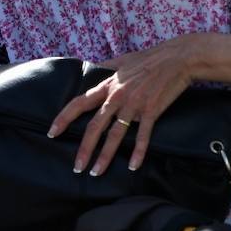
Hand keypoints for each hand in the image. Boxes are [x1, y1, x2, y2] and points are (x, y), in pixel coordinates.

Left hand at [49, 35, 198, 175]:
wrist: (178, 58)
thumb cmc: (151, 58)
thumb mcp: (124, 59)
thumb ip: (107, 67)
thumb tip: (92, 67)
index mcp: (109, 85)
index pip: (79, 103)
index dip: (64, 118)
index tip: (52, 132)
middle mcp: (118, 96)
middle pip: (95, 126)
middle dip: (84, 149)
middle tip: (77, 167)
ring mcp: (134, 104)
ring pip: (115, 135)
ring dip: (105, 156)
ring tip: (96, 172)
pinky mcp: (151, 110)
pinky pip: (143, 135)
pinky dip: (138, 151)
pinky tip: (134, 165)